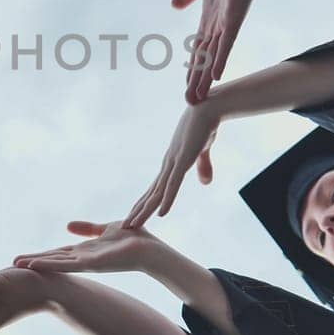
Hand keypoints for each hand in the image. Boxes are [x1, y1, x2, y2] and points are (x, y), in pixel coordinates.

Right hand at [12, 220, 164, 273]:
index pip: (57, 253)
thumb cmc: (132, 239)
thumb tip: (67, 225)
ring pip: (56, 264)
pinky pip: (67, 264)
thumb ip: (87, 229)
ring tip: (17, 265)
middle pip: (52, 260)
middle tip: (10, 265)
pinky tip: (36, 265)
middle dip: (32, 262)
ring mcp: (86, 263)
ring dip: (37, 264)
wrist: (151, 250)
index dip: (39, 255)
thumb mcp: (104, 229)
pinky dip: (51, 265)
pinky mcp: (92, 263)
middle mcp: (82, 259)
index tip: (21, 258)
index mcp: (84, 251)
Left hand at [126, 102, 220, 228]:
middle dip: (138, 210)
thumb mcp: (202, 151)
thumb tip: (204, 183)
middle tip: (125, 227)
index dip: (145, 203)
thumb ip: (202, 167)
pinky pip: (174, 184)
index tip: (135, 216)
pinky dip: (167, 199)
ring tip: (133, 224)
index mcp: (171, 163)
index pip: (155, 188)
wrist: (208, 107)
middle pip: (150, 193)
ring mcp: (174, 162)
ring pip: (158, 192)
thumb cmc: (204, 126)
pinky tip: (161, 213)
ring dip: (145, 210)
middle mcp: (168, 164)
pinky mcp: (183, 159)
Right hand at [174, 0, 273, 103]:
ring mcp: (228, 22)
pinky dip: (221, 58)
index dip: (192, 68)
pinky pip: (227, 41)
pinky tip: (218, 75)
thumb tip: (174, 5)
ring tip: (199, 98)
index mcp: (210, 18)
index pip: (199, 49)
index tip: (187, 87)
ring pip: (214, 56)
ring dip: (205, 78)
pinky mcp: (235, 15)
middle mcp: (219, 25)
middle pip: (205, 59)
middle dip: (197, 81)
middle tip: (190, 103)